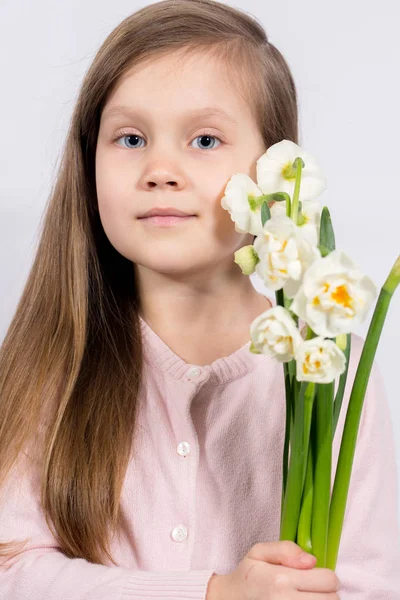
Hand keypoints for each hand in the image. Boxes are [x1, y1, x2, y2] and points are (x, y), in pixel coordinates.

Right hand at [206, 540, 339, 598]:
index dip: (326, 576)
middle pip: (332, 599)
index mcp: (281, 579)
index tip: (315, 576)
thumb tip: (312, 561)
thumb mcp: (259, 552)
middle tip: (312, 589)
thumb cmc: (246, 576)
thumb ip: (285, 549)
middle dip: (327, 592)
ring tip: (306, 597)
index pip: (328, 579)